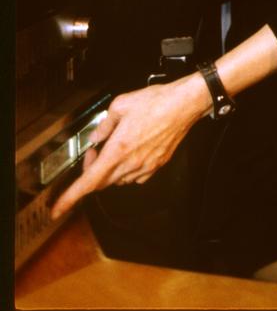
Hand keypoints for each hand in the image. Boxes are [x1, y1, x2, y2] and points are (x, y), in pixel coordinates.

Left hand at [50, 75, 210, 219]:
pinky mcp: (157, 165)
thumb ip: (104, 124)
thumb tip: (97, 136)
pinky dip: (126, 171)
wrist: (184, 104)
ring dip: (109, 170)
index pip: (88, 181)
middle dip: (91, 172)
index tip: (58, 208)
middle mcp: (131, 162)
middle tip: (93, 153)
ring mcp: (145, 166)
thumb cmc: (157, 102)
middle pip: (101, 182)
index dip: (70, 198)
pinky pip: (136, 178)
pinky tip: (130, 155)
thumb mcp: (121, 104)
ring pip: (118, 180)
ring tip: (114, 149)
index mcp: (118, 148)